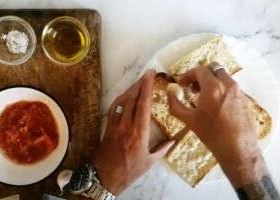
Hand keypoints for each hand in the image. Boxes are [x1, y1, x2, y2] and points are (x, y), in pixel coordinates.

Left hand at [92, 69, 173, 194]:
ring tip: (139, 81)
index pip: (143, 105)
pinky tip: (125, 94)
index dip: (147, 88)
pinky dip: (120, 98)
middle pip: (132, 98)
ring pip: (122, 101)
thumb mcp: (149, 162)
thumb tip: (173, 140)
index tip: (151, 75)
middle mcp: (126, 126)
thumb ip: (162, 149)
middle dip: (140, 83)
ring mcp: (115, 125)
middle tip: (147, 73)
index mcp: (139, 134)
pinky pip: (114, 107)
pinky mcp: (108, 127)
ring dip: (130, 88)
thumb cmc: (130, 171)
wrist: (105, 177)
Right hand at [168, 65, 267, 186]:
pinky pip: (231, 87)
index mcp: (213, 88)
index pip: (199, 70)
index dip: (188, 75)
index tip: (182, 84)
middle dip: (201, 75)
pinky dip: (221, 89)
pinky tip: (215, 105)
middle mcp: (228, 85)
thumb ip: (175, 104)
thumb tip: (169, 93)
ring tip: (203, 97)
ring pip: (223, 77)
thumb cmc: (211, 134)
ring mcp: (239, 91)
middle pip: (213, 69)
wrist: (237, 149)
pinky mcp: (245, 99)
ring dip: (211, 81)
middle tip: (193, 88)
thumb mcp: (189, 120)